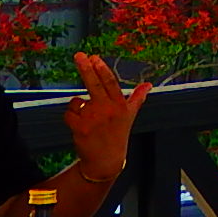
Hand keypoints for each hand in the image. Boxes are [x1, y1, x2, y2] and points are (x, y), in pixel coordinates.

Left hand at [64, 52, 149, 181]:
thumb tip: (148, 84)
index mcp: (120, 106)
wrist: (106, 160)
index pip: (111, 83)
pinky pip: (69, 113)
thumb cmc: (117, 135)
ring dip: (78, 107)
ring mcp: (93, 119)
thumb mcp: (130, 116)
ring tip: (87, 120)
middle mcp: (108, 111)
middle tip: (79, 55)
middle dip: (86, 68)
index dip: (102, 70)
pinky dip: (71, 117)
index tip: (94, 57)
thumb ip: (137, 98)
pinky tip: (79, 125)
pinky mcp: (80, 127)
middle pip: (94, 85)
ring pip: (77, 101)